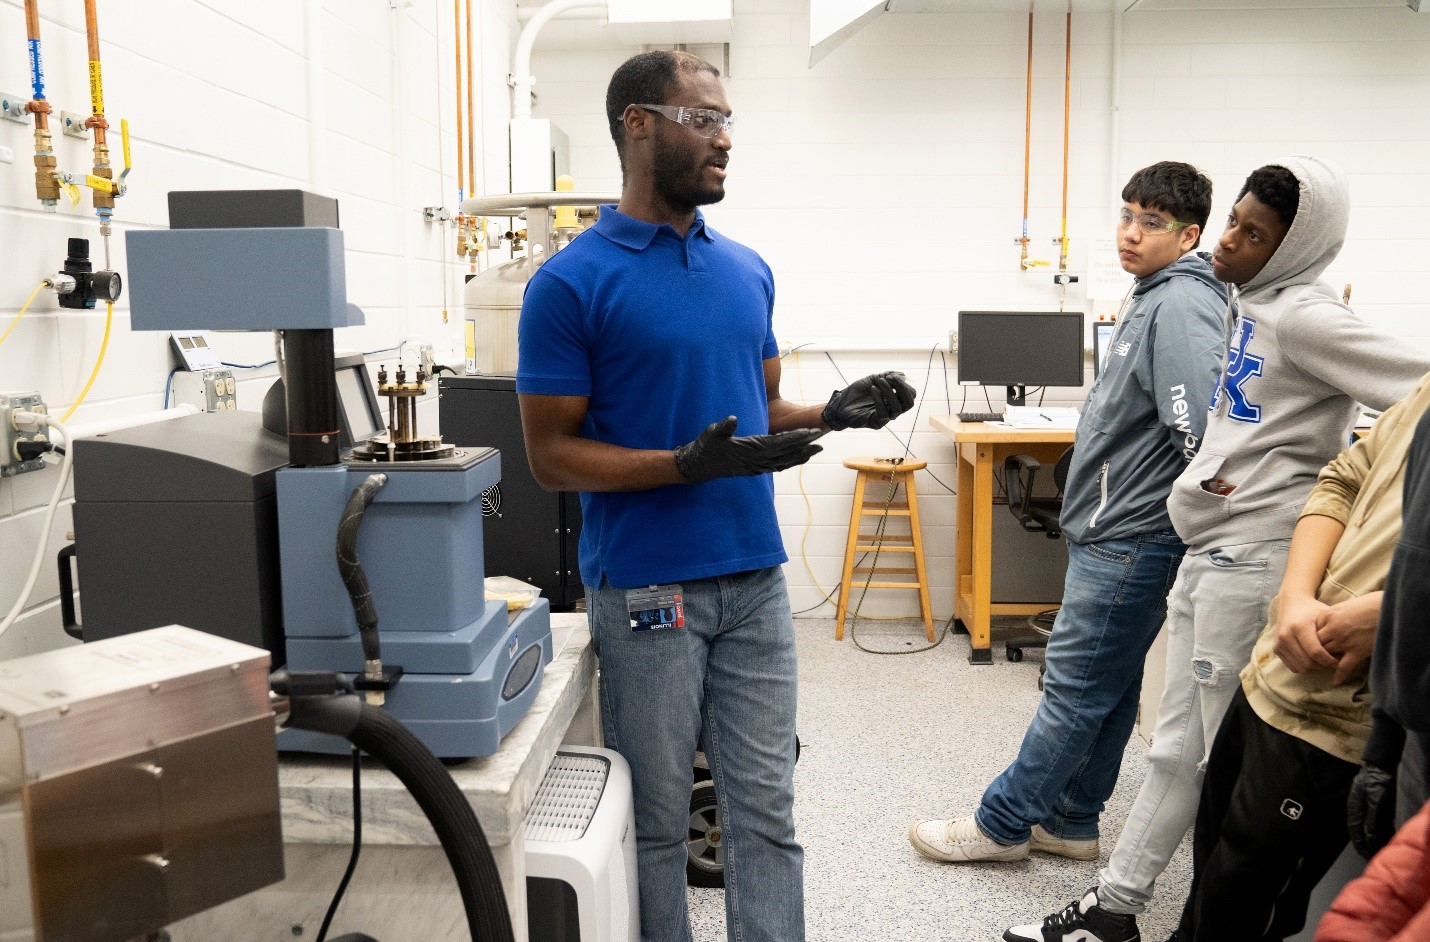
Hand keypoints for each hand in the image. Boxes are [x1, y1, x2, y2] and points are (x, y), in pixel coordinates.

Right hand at [674, 416, 822, 484]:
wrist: (697, 466)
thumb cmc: (705, 447)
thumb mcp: (712, 433)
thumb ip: (724, 426)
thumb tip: (733, 419)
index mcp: (750, 449)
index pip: (779, 442)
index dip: (796, 437)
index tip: (810, 432)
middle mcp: (756, 461)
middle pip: (786, 453)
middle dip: (804, 445)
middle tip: (822, 439)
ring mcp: (756, 467)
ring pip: (784, 462)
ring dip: (801, 455)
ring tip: (816, 449)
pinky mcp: (754, 470)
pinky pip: (777, 467)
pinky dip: (790, 463)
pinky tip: (798, 459)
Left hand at [821, 371, 915, 430]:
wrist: (841, 402)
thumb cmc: (858, 392)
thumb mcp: (874, 379)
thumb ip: (888, 376)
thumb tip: (903, 376)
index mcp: (895, 399)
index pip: (911, 395)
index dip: (904, 384)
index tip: (891, 376)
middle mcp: (893, 410)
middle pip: (909, 403)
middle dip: (902, 389)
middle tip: (890, 378)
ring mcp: (885, 418)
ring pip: (897, 408)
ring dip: (889, 392)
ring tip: (878, 382)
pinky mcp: (876, 423)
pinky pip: (884, 414)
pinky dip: (880, 400)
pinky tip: (873, 390)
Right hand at [1272, 594, 1336, 673]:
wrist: (1292, 604)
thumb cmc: (1313, 610)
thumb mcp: (1325, 617)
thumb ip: (1332, 634)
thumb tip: (1343, 654)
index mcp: (1299, 626)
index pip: (1315, 652)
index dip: (1328, 660)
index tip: (1338, 661)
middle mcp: (1286, 635)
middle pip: (1307, 663)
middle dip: (1322, 666)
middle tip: (1331, 662)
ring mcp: (1279, 643)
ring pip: (1300, 668)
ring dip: (1313, 668)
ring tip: (1322, 660)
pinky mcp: (1276, 649)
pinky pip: (1293, 667)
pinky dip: (1304, 667)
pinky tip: (1312, 659)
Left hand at [1317, 592, 1381, 684]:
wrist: (1387, 607)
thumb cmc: (1368, 604)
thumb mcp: (1344, 606)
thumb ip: (1333, 616)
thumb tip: (1326, 624)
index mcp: (1327, 615)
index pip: (1311, 630)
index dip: (1311, 638)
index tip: (1310, 643)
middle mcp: (1333, 629)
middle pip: (1315, 644)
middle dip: (1314, 651)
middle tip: (1314, 658)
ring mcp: (1344, 641)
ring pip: (1326, 655)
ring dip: (1324, 662)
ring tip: (1322, 668)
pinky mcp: (1357, 651)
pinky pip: (1344, 667)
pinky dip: (1339, 675)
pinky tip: (1336, 681)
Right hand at [1347, 763, 1397, 859]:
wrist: (1384, 762)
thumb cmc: (1378, 778)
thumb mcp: (1375, 799)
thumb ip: (1372, 818)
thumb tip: (1369, 837)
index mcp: (1355, 808)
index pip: (1356, 832)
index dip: (1361, 845)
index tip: (1367, 857)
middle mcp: (1359, 808)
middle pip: (1360, 831)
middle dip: (1366, 844)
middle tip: (1374, 856)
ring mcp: (1366, 805)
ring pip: (1367, 826)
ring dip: (1372, 838)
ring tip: (1379, 849)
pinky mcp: (1374, 803)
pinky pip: (1374, 821)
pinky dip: (1378, 830)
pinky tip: (1385, 835)